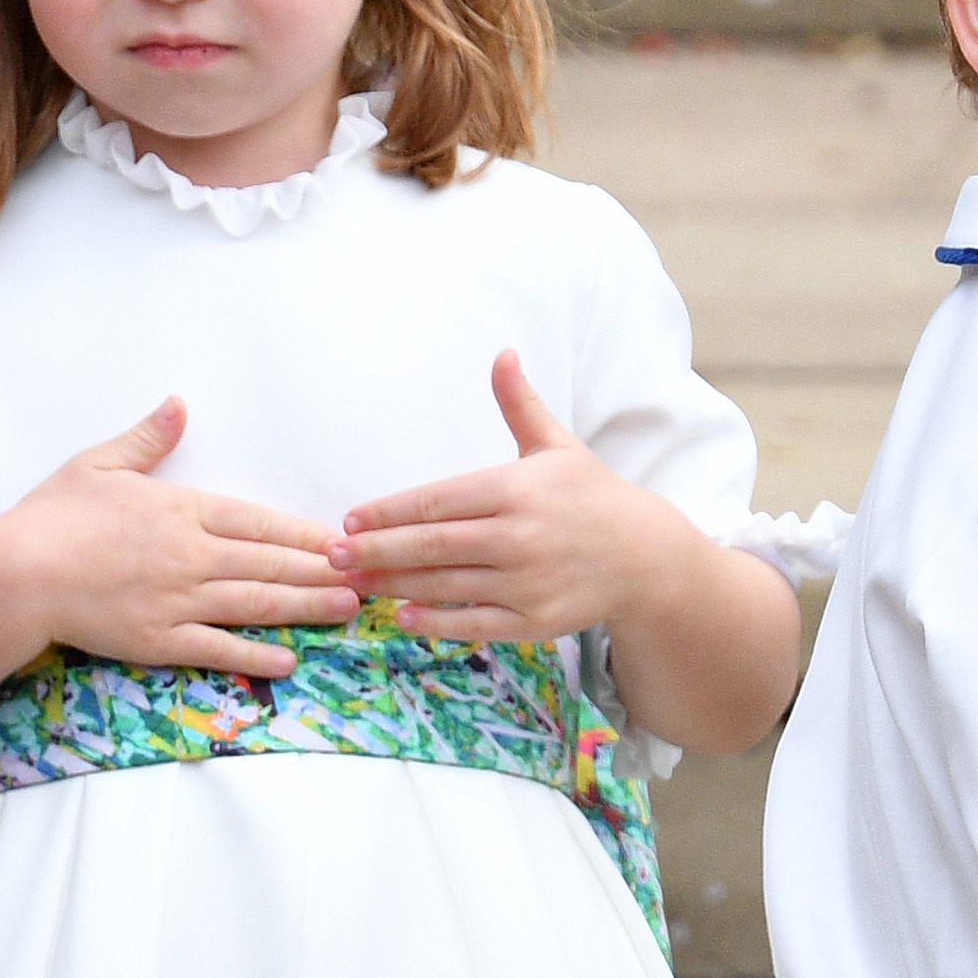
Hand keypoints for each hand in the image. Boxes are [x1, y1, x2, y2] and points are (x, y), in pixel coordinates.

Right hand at [0, 398, 358, 675]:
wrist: (14, 574)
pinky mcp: (158, 639)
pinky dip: (255, 654)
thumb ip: (148, 438)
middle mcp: (190, 555)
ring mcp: (178, 600)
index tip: (342, 540)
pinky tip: (288, 659)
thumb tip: (179, 404)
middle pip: (270, 562)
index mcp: (182, 510)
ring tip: (346, 611)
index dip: (305, 533)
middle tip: (368, 577)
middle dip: (323, 571)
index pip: (259, 521)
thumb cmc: (52, 517)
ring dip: (305, 607)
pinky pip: (216, 648)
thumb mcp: (98, 463)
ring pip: (255, 603)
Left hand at [331, 350, 688, 642]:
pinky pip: (475, 623)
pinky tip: (403, 616)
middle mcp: (519, 537)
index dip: (389, 512)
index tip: (351, 519)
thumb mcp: (556, 446)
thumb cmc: (589, 496)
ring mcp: (526, 583)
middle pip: (432, 545)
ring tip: (356, 582)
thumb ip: (520, 405)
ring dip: (395, 585)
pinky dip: (437, 622)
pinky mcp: (534, 622)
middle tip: (333, 554)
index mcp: (517, 489)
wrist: (644, 556)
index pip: (437, 501)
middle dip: (377, 550)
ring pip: (446, 585)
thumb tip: (502, 353)